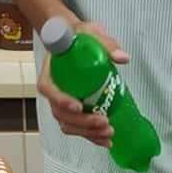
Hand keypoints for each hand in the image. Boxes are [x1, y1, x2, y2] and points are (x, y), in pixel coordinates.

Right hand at [38, 22, 129, 147]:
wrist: (75, 43)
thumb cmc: (78, 37)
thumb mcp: (90, 32)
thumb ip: (105, 43)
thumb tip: (122, 58)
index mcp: (50, 73)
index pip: (49, 90)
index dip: (62, 100)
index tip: (78, 106)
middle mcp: (53, 93)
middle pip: (61, 114)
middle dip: (82, 123)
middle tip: (103, 122)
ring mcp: (61, 105)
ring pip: (69, 126)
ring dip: (88, 134)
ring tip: (108, 133)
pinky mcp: (72, 113)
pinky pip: (78, 129)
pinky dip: (91, 137)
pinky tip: (105, 140)